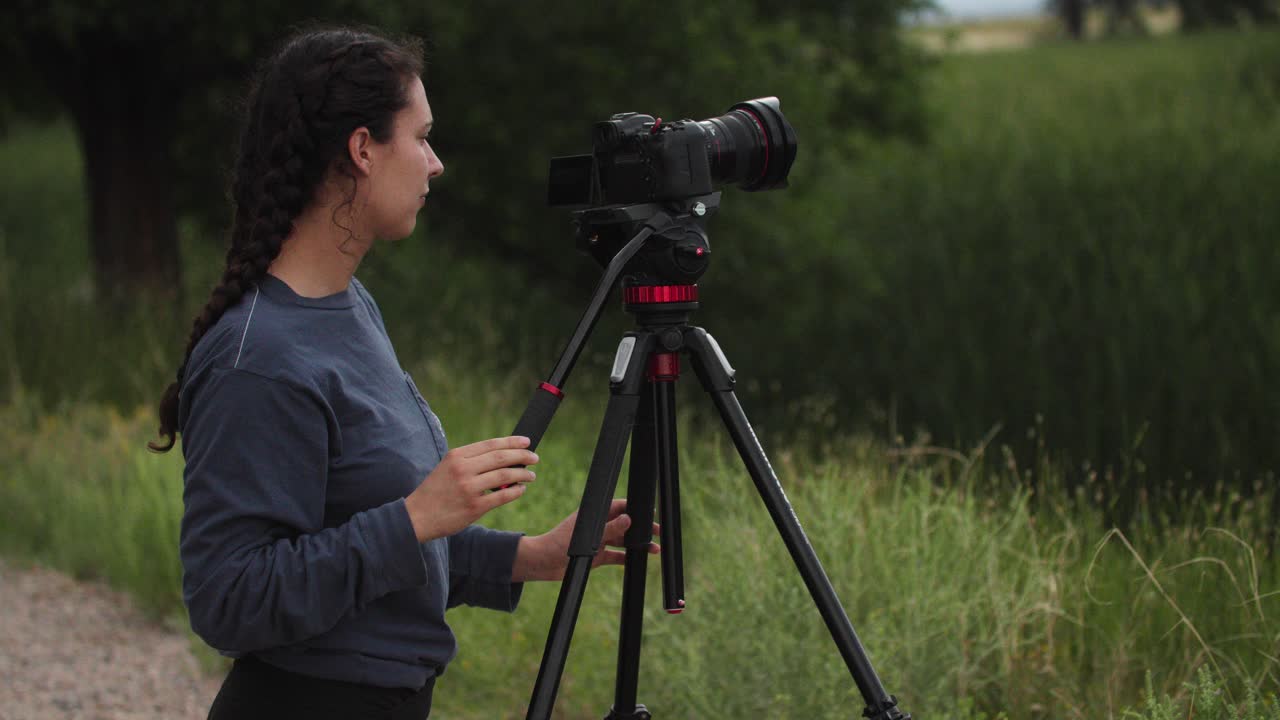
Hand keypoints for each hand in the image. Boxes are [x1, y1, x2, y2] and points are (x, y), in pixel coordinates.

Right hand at [404, 436, 538, 542]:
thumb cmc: (435, 491)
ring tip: (531, 475)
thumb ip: (471, 461)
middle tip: (534, 458)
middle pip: (501, 457)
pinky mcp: (474, 507)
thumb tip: (503, 457)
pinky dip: (516, 491)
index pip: (491, 444)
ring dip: (523, 474)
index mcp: (456, 456)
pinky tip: (521, 489)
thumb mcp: (447, 468)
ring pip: (505, 476)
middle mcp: (463, 469)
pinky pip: (502, 496)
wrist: (417, 516)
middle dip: (522, 456)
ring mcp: (469, 488)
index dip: (512, 442)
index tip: (526, 441)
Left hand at [514, 498, 660, 582]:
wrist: (543, 563)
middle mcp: (599, 526)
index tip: (650, 513)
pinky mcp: (597, 557)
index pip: (619, 507)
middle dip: (642, 528)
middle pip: (626, 525)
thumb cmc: (558, 543)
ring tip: (654, 549)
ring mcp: (599, 542)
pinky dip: (627, 557)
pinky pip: (616, 556)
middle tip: (658, 532)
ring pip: (623, 541)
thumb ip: (609, 528)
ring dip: (638, 545)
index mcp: (595, 514)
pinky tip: (639, 560)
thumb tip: (630, 519)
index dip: (635, 509)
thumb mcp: (586, 535)